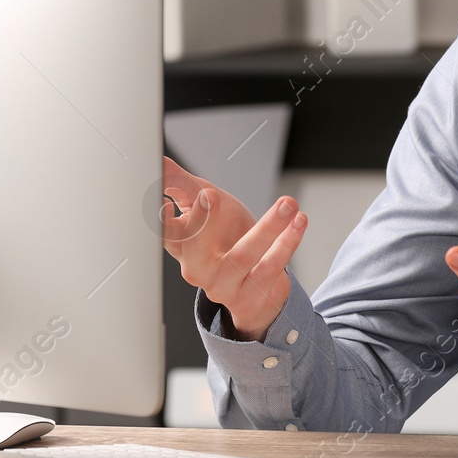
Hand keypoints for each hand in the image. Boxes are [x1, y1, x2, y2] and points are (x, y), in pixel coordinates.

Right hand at [161, 156, 308, 341]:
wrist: (256, 284)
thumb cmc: (224, 237)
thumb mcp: (204, 203)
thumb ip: (181, 183)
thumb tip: (159, 161)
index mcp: (183, 246)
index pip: (167, 233)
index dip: (162, 220)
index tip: (164, 202)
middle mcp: (198, 269)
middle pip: (194, 252)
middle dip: (199, 223)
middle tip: (209, 195)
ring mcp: (224, 286)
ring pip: (243, 257)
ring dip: (269, 227)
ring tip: (288, 203)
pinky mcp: (251, 296)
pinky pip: (271, 267)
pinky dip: (288, 242)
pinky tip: (299, 220)